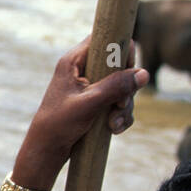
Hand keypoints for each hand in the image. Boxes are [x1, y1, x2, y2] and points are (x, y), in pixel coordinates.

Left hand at [11, 35, 148, 187]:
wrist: (46, 151)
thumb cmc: (59, 124)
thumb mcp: (89, 104)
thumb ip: (115, 87)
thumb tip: (144, 74)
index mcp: (74, 61)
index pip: (105, 39)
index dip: (120, 50)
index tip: (126, 69)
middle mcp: (83, 71)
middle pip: (118, 65)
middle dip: (125, 88)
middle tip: (120, 104)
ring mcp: (91, 88)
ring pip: (121, 87)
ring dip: (123, 107)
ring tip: (113, 125)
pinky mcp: (96, 104)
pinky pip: (118, 103)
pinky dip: (120, 116)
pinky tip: (114, 129)